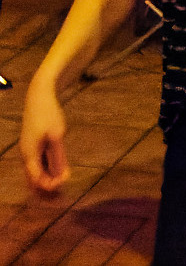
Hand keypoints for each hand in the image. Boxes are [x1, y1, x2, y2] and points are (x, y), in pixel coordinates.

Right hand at [19, 74, 69, 194]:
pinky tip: (59, 167)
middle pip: (33, 179)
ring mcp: (28, 148)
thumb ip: (58, 158)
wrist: (39, 94)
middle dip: (47, 185)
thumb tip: (62, 177)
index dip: (50, 185)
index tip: (65, 181)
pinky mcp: (32, 143)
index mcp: (29, 154)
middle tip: (63, 185)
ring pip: (35, 171)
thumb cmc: (48, 113)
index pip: (37, 180)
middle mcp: (26, 154)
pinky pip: (37, 162)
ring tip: (63, 177)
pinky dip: (46, 168)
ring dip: (47, 177)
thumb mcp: (57, 136)